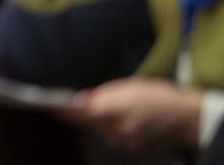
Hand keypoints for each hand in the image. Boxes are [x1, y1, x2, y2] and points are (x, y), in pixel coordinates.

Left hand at [60, 78, 202, 152]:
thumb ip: (102, 95)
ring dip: (89, 122)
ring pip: (97, 132)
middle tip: (60, 106)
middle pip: (88, 125)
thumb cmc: (156, 95)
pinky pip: (110, 138)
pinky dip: (104, 129)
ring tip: (83, 111)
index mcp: (117, 110)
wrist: (185, 117)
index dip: (64, 111)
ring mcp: (126, 141)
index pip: (82, 113)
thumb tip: (81, 101)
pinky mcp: (132, 148)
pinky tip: (104, 120)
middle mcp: (119, 129)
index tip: (49, 106)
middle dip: (76, 115)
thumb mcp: (127, 87)